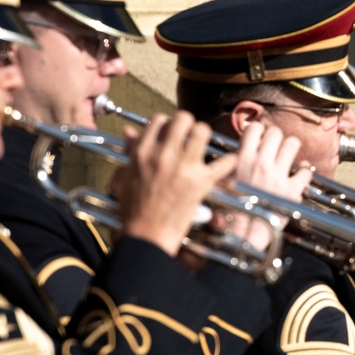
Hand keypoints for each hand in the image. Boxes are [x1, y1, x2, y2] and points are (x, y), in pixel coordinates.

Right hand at [113, 112, 235, 255]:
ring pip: (203, 132)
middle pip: (183, 119)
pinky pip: (224, 162)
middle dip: (189, 124)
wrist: (148, 235)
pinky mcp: (202, 182)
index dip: (168, 123)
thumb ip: (130, 152)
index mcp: (143, 152)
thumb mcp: (125, 177)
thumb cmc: (135, 209)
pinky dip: (229, 161)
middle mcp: (164, 155)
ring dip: (206, 135)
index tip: (172, 132)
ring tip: (204, 144)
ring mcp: (184, 167)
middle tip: (191, 134)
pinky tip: (228, 163)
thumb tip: (129, 132)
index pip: (159, 120)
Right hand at [222, 122, 312, 252]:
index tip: (261, 138)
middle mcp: (261, 163)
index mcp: (243, 160)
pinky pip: (306, 171)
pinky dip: (305, 171)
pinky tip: (301, 174)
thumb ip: (234, 163)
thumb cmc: (233, 208)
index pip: (254, 128)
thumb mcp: (225, 180)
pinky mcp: (292, 190)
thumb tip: (240, 149)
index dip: (260, 131)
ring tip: (288, 156)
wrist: (244, 231)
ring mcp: (278, 176)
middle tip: (276, 147)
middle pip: (276, 133)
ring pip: (293, 144)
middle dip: (277, 138)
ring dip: (292, 149)